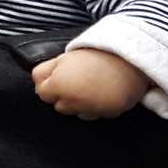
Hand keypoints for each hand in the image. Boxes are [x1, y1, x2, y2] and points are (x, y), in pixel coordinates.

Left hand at [31, 48, 150, 120]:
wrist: (130, 56)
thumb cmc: (97, 53)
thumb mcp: (65, 57)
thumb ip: (45, 70)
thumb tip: (36, 80)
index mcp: (59, 86)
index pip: (42, 93)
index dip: (50, 83)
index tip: (59, 77)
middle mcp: (72, 101)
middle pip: (59, 105)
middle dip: (64, 95)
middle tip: (77, 79)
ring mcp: (91, 109)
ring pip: (77, 112)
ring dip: (80, 103)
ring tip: (92, 84)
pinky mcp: (108, 113)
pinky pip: (97, 113)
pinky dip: (98, 106)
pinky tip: (103, 92)